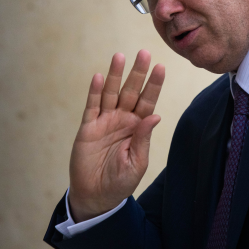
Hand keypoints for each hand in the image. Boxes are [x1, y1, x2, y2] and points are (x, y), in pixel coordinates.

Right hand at [68, 50, 164, 222]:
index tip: (161, 67)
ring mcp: (105, 121)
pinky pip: (91, 106)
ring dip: (115, 75)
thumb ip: (143, 138)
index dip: (154, 84)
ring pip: (111, 93)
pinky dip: (94, 92)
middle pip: (131, 91)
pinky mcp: (88, 128)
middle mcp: (122, 119)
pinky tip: (98, 76)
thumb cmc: (121, 182)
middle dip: (137, 72)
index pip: (148, 101)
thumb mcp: (137, 162)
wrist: (96, 196)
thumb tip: (155, 115)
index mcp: (138, 127)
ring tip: (120, 56)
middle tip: (144, 52)